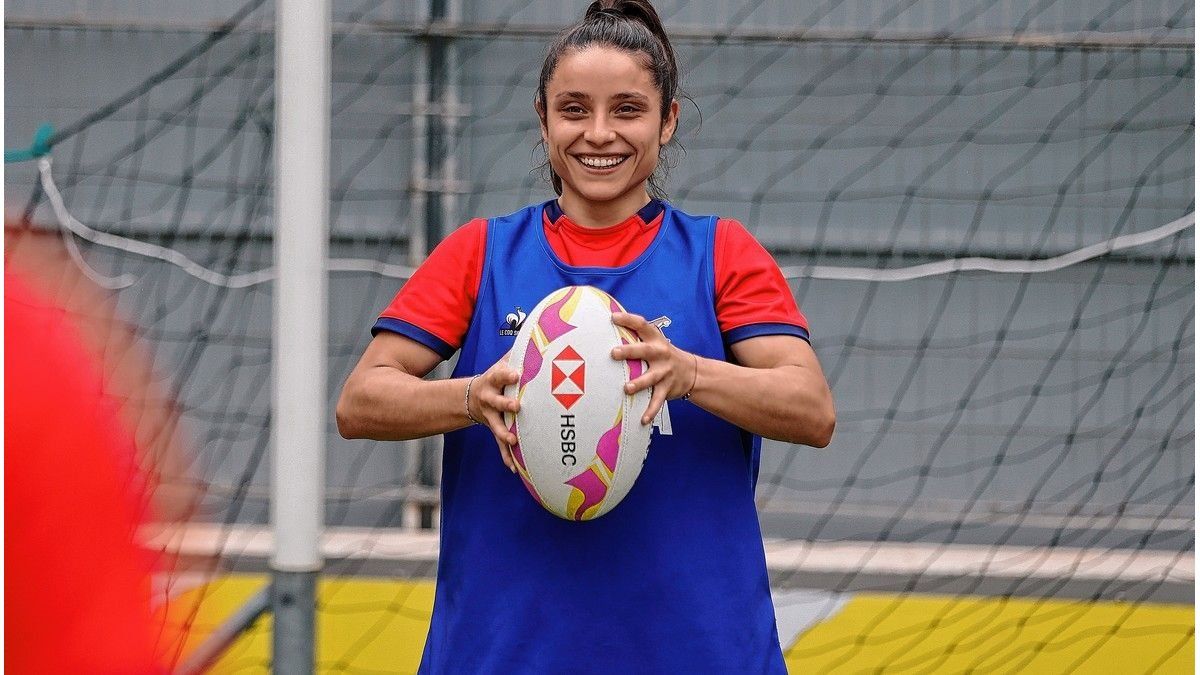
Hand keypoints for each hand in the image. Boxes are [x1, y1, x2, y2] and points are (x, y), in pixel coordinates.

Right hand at [467, 357, 520, 472]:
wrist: (473, 396)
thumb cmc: (497, 377)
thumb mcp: (503, 362)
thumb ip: (519, 352)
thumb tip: (540, 337)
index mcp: (493, 380)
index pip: (500, 375)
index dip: (507, 374)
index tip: (517, 374)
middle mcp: (490, 398)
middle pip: (497, 402)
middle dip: (506, 404)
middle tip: (517, 406)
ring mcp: (491, 416)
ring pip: (497, 425)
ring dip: (505, 433)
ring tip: (513, 440)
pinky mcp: (495, 429)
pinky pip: (500, 445)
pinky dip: (507, 457)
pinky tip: (515, 468)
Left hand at [610, 311, 698, 424]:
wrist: (692, 372)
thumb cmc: (663, 355)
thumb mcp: (655, 343)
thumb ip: (637, 338)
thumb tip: (607, 329)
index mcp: (655, 339)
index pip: (642, 325)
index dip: (628, 320)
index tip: (613, 318)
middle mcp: (660, 354)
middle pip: (644, 351)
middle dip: (629, 351)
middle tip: (614, 353)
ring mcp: (665, 372)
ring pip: (650, 378)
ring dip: (639, 383)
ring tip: (627, 388)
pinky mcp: (667, 388)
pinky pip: (657, 401)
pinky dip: (650, 411)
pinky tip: (643, 419)